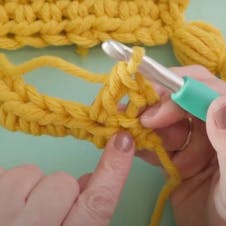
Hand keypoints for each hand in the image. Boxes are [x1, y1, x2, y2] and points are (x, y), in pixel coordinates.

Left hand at [0, 132, 133, 225]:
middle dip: (58, 190)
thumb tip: (89, 179)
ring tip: (17, 211)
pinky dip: (5, 184)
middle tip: (43, 210)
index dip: (113, 171)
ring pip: (29, 173)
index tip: (123, 141)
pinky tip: (3, 204)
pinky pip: (4, 172)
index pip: (98, 204)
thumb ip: (84, 212)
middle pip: (62, 182)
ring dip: (27, 187)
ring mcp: (3, 215)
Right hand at [139, 65, 225, 225]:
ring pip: (162, 120)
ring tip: (126, 129)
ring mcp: (189, 139)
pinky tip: (130, 144)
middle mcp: (208, 123)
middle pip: (177, 99)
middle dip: (154, 106)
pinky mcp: (173, 154)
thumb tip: (217, 103)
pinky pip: (154, 141)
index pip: (204, 90)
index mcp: (225, 120)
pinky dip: (140, 141)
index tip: (153, 113)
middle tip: (134, 119)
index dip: (177, 93)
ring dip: (143, 123)